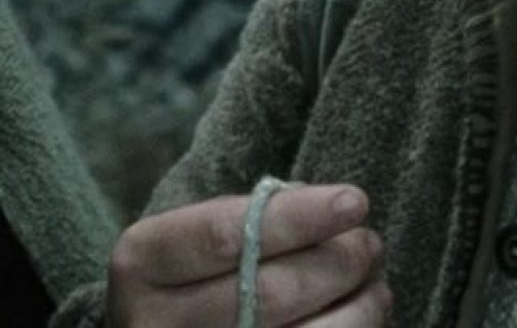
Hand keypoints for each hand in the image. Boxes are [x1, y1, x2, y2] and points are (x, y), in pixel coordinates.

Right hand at [106, 182, 389, 326]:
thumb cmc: (191, 276)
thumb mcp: (194, 238)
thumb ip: (249, 221)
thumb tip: (333, 212)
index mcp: (141, 262)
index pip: (225, 234)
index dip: (296, 217)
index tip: (354, 200)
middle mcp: (154, 323)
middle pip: (266, 292)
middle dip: (334, 263)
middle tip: (369, 243)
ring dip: (354, 309)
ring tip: (374, 283)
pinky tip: (361, 317)